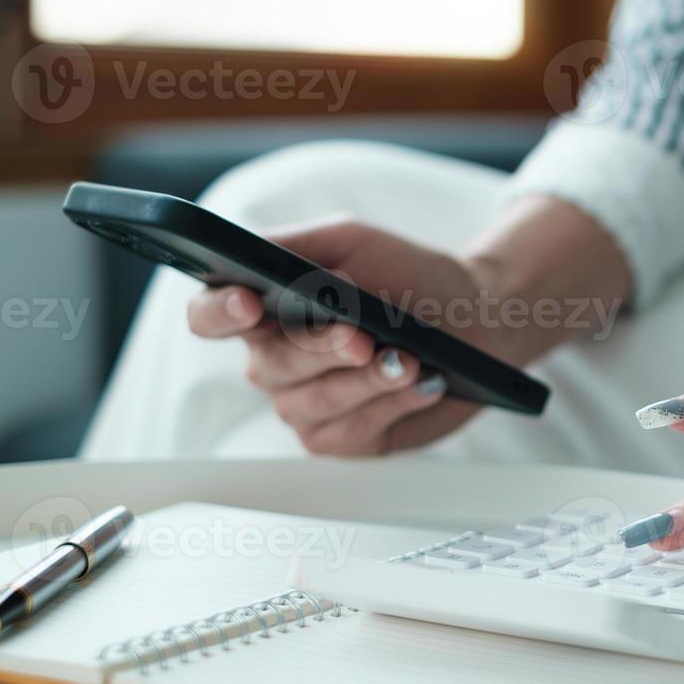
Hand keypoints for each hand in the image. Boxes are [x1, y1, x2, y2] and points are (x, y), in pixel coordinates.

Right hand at [187, 195, 633, 457]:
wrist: (474, 317)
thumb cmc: (408, 277)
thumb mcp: (352, 243)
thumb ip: (298, 246)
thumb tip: (262, 260)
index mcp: (264, 312)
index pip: (209, 317)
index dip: (219, 313)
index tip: (249, 302)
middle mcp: (275, 364)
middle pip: (272, 366)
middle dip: (319, 350)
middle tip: (361, 336)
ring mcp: (306, 407)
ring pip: (314, 405)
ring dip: (366, 381)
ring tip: (409, 359)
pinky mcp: (347, 440)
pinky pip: (354, 433)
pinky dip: (392, 405)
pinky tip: (424, 383)